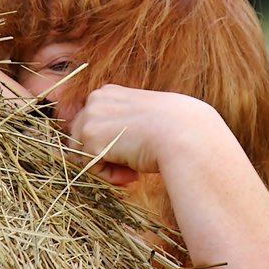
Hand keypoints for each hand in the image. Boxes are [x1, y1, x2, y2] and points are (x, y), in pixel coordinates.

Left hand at [68, 84, 213, 184]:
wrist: (185, 135)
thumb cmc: (176, 129)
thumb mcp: (146, 117)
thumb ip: (124, 123)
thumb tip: (112, 141)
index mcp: (110, 92)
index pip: (94, 124)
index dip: (111, 144)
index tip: (134, 150)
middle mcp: (96, 99)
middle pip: (83, 139)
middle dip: (105, 156)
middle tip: (132, 168)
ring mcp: (90, 116)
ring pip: (84, 153)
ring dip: (107, 167)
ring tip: (132, 172)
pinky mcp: (90, 137)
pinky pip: (88, 167)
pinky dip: (109, 176)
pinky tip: (131, 173)